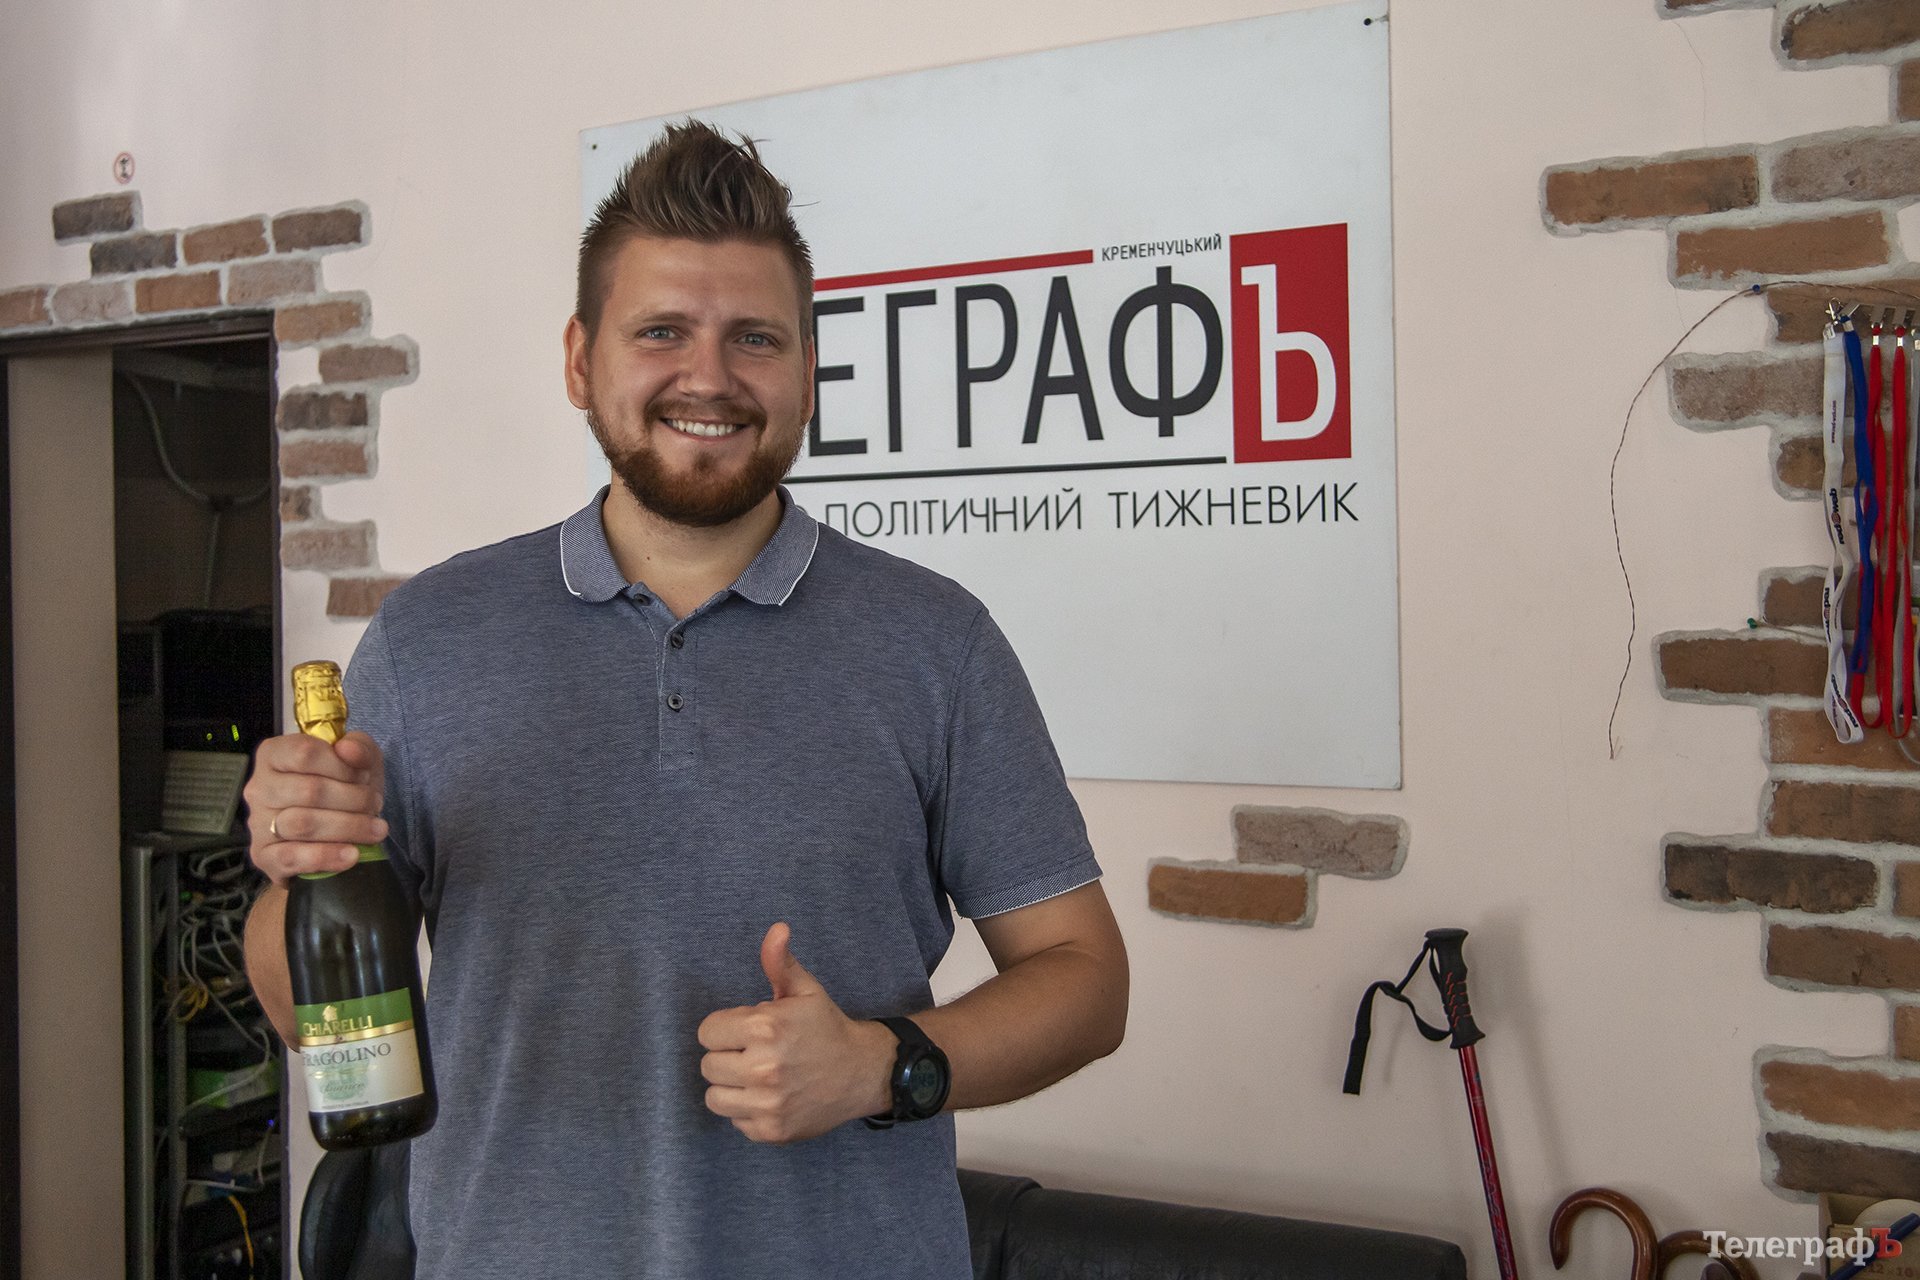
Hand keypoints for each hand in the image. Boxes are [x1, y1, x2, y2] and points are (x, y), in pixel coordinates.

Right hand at [243, 730, 387, 887]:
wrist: (336, 829)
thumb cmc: (344, 785)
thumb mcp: (358, 759)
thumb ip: (359, 747)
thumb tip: (348, 749)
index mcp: (274, 755)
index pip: (305, 753)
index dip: (342, 766)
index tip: (364, 776)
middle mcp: (259, 787)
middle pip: (309, 791)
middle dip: (353, 799)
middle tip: (375, 804)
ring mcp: (258, 823)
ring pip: (302, 824)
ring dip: (348, 827)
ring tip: (376, 829)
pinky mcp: (264, 856)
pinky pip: (290, 857)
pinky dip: (326, 857)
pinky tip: (352, 855)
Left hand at [697, 923, 893, 1143]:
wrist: (862, 1072)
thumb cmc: (826, 1028)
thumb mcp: (806, 991)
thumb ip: (780, 963)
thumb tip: (776, 929)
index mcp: (765, 1028)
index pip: (707, 1032)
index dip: (725, 1029)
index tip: (747, 1030)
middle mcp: (763, 1068)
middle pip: (708, 1066)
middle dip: (727, 1056)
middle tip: (754, 1053)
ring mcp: (767, 1104)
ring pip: (714, 1098)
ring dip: (731, 1087)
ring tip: (756, 1076)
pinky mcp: (771, 1131)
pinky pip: (735, 1121)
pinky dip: (747, 1111)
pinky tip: (770, 1097)